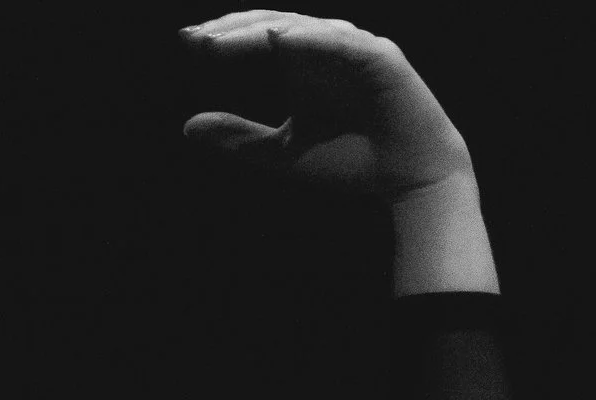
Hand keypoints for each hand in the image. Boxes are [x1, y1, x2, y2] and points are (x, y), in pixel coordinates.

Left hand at [179, 12, 470, 200]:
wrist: (408, 179)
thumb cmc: (352, 161)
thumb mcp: (283, 154)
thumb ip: (240, 138)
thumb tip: (187, 126)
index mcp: (303, 63)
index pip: (258, 37)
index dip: (225, 38)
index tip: (186, 43)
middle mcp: (327, 48)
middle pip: (274, 25)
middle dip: (233, 30)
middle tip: (194, 38)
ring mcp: (354, 48)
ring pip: (303, 29)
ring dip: (262, 31)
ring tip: (225, 39)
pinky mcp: (380, 58)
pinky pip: (342, 43)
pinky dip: (312, 39)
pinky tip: (280, 41)